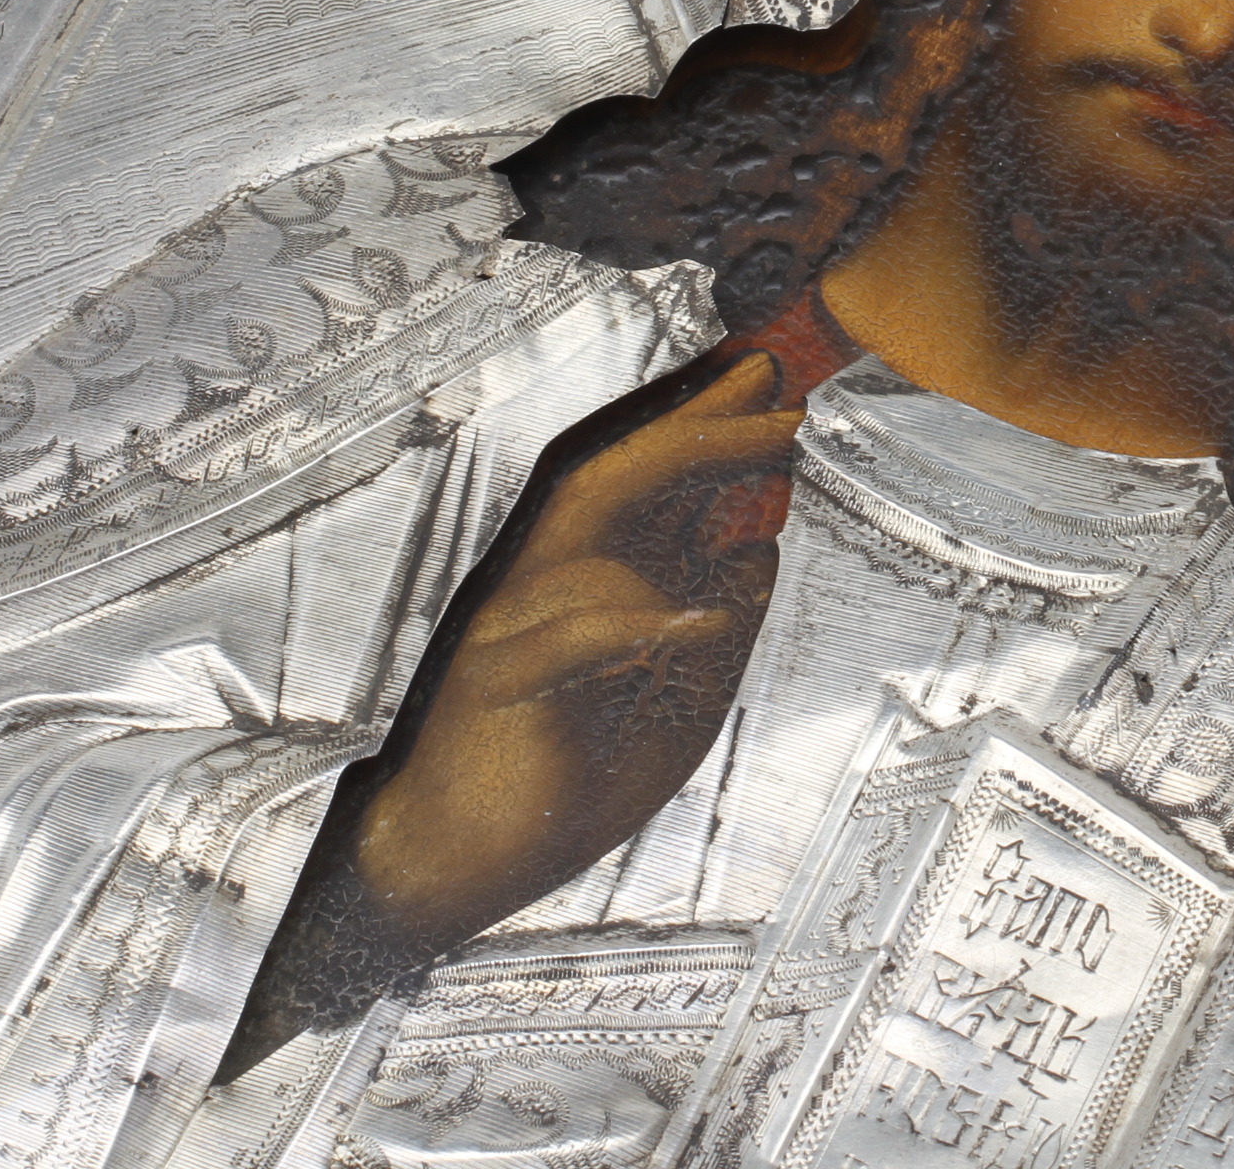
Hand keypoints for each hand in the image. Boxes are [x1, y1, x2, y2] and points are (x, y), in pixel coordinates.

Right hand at [353, 353, 800, 947]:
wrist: (453, 860)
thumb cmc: (565, 770)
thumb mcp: (672, 695)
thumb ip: (714, 621)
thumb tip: (764, 544)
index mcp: (576, 574)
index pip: (638, 475)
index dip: (703, 415)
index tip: (774, 372)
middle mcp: (537, 576)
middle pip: (615, 466)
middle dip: (702, 413)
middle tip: (780, 375)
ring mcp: (509, 624)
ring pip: (583, 516)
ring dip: (678, 466)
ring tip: (768, 446)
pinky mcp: (495, 691)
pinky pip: (562, 648)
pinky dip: (627, 628)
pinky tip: (700, 619)